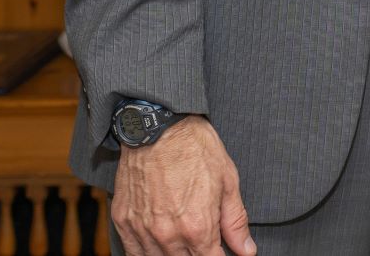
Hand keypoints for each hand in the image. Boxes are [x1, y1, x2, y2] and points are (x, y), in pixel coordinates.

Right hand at [111, 115, 254, 255]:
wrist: (159, 127)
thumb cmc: (195, 149)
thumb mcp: (227, 182)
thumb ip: (235, 222)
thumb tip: (247, 251)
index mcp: (197, 227)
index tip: (221, 251)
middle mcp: (168, 235)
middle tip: (202, 243)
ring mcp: (142, 230)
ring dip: (173, 255)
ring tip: (183, 243)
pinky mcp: (123, 222)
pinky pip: (133, 253)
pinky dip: (147, 253)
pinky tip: (159, 245)